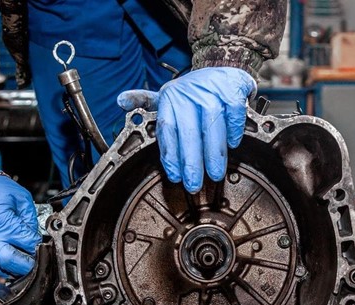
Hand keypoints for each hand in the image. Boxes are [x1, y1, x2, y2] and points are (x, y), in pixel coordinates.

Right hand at [0, 167, 40, 276]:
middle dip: (27, 265)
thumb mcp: (22, 199)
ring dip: (16, 268)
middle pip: (10, 263)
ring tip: (27, 261)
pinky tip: (14, 259)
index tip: (45, 245)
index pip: (27, 244)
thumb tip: (38, 237)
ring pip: (0, 268)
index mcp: (2, 223)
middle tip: (38, 261)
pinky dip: (4, 266)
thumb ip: (32, 220)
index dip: (40, 246)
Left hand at [117, 67, 256, 192]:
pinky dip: (234, 131)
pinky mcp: (232, 88)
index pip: (167, 131)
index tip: (175, 177)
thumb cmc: (194, 92)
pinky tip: (233, 145)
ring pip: (211, 124)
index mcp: (170, 97)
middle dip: (191, 162)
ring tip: (215, 173)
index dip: (171, 156)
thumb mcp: (167, 95)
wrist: (223, 69)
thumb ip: (145, 102)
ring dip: (213, 152)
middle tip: (194, 185)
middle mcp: (188, 93)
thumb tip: (121, 101)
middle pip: (188, 132)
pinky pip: (233, 113)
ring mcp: (211, 90)